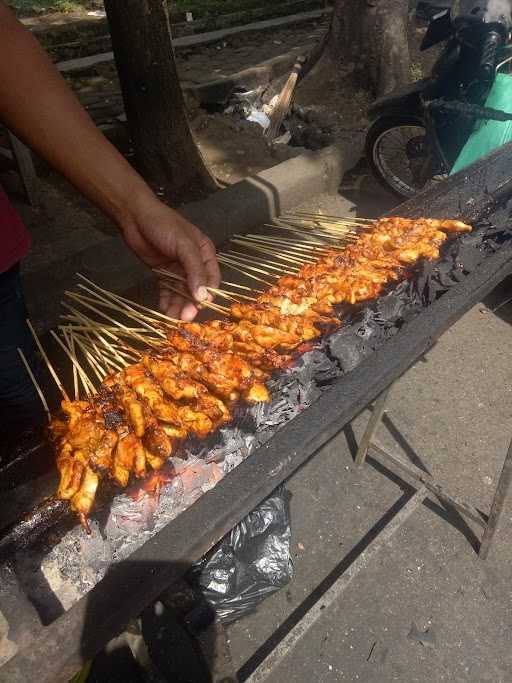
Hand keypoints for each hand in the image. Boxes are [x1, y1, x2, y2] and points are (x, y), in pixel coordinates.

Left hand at [119, 195, 220, 320]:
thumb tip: (203, 296)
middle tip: (184, 317)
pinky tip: (163, 310)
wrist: (135, 217)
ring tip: (171, 318)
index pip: (211, 278)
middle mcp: (193, 263)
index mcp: (204, 253)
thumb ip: (194, 270)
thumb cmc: (164, 226)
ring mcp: (178, 269)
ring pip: (181, 292)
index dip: (207, 293)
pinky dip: (166, 301)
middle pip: (195, 289)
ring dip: (178, 305)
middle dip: (190, 304)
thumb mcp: (184, 246)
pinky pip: (168, 291)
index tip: (200, 306)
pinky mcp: (163, 273)